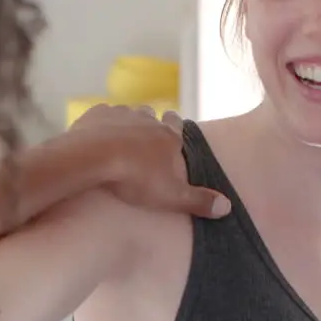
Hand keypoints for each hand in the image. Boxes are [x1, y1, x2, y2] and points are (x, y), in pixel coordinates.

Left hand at [69, 104, 230, 217]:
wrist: (92, 157)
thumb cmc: (134, 177)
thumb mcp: (171, 196)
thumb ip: (198, 200)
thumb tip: (228, 207)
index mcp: (167, 136)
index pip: (177, 125)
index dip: (175, 128)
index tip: (172, 133)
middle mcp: (146, 119)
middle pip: (151, 116)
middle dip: (149, 125)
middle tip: (144, 141)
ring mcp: (119, 113)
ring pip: (126, 114)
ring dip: (125, 124)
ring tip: (119, 142)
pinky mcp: (95, 114)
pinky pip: (101, 116)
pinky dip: (101, 125)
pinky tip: (96, 138)